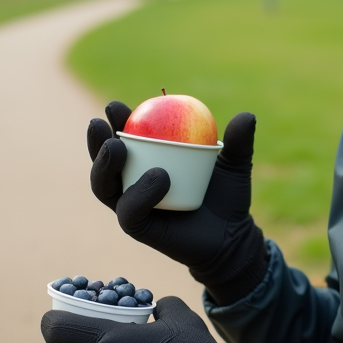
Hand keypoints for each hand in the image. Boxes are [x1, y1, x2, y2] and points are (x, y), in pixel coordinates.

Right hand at [87, 102, 268, 304]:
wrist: (232, 235)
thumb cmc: (227, 196)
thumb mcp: (234, 165)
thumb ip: (239, 142)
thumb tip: (247, 116)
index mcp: (147, 160)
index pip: (125, 136)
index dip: (116, 120)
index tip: (116, 106)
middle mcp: (132, 182)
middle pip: (103, 160)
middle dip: (96, 138)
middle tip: (103, 122)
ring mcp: (133, 205)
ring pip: (104, 185)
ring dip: (104, 164)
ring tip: (116, 145)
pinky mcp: (139, 228)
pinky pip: (130, 210)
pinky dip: (140, 192)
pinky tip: (159, 176)